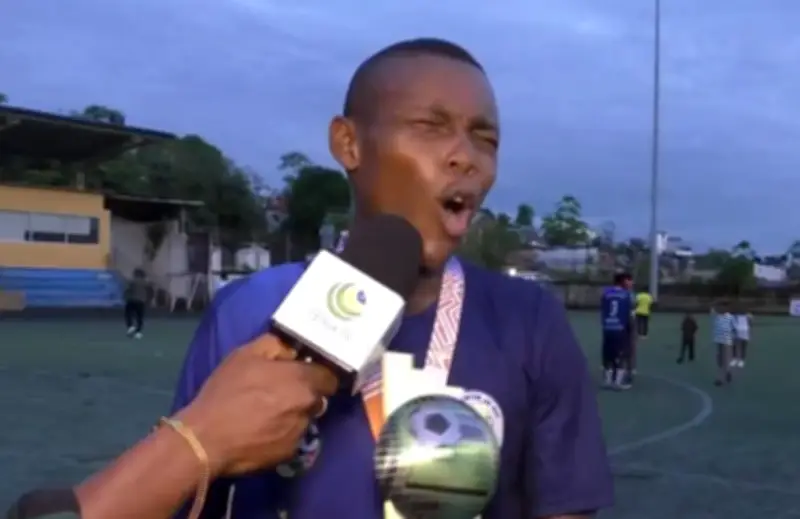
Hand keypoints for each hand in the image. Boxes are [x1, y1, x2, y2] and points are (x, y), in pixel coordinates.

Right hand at [176, 334, 337, 475]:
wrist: (207, 439)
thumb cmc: (226, 392)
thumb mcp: (245, 355)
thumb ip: (276, 345)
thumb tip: (293, 348)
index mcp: (302, 380)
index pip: (329, 376)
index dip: (317, 373)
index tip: (304, 372)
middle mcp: (309, 406)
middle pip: (318, 397)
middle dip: (305, 393)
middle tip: (281, 392)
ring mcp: (301, 431)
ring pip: (305, 418)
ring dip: (294, 413)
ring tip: (268, 414)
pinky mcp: (290, 452)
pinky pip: (293, 437)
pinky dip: (283, 433)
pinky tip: (263, 431)